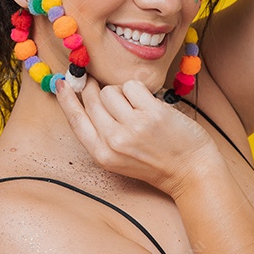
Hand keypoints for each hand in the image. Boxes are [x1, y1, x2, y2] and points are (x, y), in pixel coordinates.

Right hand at [55, 75, 216, 197]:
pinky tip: (149, 103)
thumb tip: (86, 97)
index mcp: (102, 154)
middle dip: (98, 90)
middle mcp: (114, 141)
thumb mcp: (119, 158)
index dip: (66, 99)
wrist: (191, 171)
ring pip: (111, 90)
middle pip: (93, 100)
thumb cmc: (156, 163)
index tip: (62, 83)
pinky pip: (132, 86)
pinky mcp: (152, 113)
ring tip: (137, 107)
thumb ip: (101, 134)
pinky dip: (139, 90)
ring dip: (122, 92)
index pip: (75, 120)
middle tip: (111, 92)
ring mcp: (133, 126)